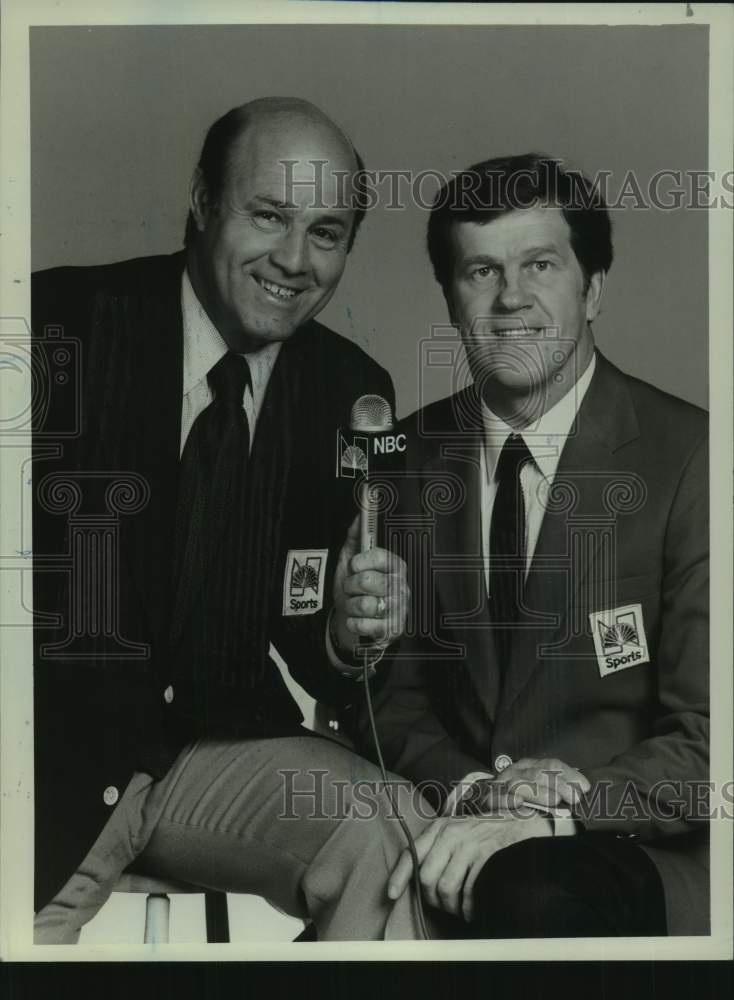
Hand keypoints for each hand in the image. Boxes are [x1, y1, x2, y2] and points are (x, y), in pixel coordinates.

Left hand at [332, 514, 408, 656]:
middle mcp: (401, 586)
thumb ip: (355, 536)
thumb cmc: (354, 588)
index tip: (353, 566)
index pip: (380, 557)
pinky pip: (363, 624)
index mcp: (395, 566)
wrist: (352, 618)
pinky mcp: (392, 630)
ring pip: (364, 604)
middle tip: (351, 588)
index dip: (361, 561)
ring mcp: (398, 609)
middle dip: (350, 586)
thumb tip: (360, 514)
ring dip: (350, 606)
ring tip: (354, 605)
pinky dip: (353, 623)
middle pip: (368, 581)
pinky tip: (358, 620)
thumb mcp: (350, 559)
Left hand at [388, 813, 552, 922]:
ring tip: (459, 909)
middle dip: (432, 899)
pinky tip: (472, 910)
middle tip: (444, 905)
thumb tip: (418, 876)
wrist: (520, 822)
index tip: (391, 895)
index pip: (411, 853)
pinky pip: (469, 892)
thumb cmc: (485, 830)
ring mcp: (469, 845)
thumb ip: (437, 846)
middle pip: (426, 877)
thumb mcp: (457, 829)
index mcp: (439, 828)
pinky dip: (468, 908)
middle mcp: (450, 834)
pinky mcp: (486, 856)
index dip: (399, 877)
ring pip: (446, 887)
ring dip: (451, 907)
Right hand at [468, 757, 589, 812]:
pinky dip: (512, 800)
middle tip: (575, 798)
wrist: (479, 803)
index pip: (551, 764)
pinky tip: (522, 803)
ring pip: (523, 784)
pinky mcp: (490, 798)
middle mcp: (516, 771)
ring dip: (540, 792)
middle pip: (539, 772)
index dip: (569, 774)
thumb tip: (581, 797)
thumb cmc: (514, 800)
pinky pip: (502, 798)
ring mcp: (502, 784)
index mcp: (529, 766)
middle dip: (559, 784)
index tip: (585, 786)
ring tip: (555, 801)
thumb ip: (555, 792)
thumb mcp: (536, 792)